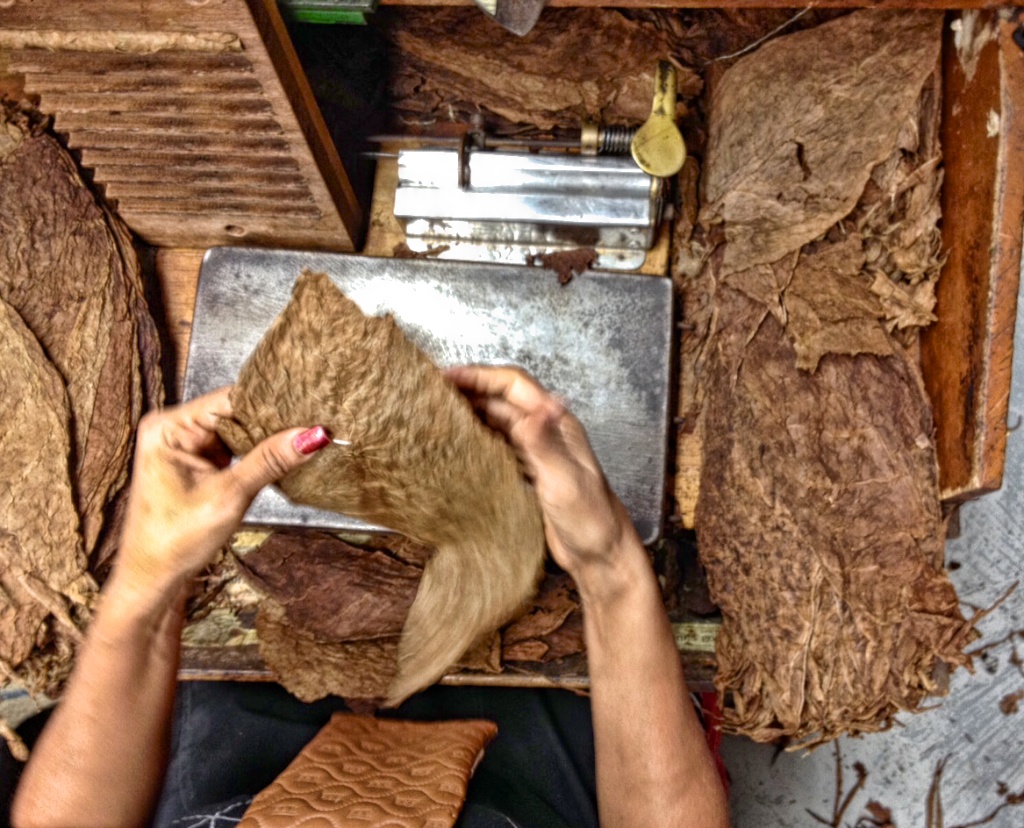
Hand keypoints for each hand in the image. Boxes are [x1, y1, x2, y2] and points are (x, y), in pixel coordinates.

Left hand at [114, 387, 328, 604]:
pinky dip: (258, 453)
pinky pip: (236, 447)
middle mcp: (175, 429)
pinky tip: (283, 455)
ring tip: (305, 438)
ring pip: (239, 430)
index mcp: (168, 426)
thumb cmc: (173, 540)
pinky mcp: (199, 462)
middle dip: (272, 421)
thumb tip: (312, 434)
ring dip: (267, 438)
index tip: (308, 405)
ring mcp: (187, 446)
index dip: (270, 402)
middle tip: (315, 422)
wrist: (153, 579)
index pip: (230, 398)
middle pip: (236, 411)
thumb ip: (270, 460)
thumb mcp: (228, 496)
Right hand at [447, 366, 640, 592]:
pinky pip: (498, 446)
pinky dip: (476, 439)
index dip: (480, 376)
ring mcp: (536, 451)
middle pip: (501, 399)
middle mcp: (545, 430)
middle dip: (468, 391)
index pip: (513, 384)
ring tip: (437, 415)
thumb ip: (545, 445)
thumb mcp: (565, 481)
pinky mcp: (528, 472)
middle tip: (432, 394)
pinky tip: (458, 446)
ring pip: (497, 421)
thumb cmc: (591, 519)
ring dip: (469, 414)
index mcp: (557, 422)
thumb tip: (536, 408)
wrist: (601, 555)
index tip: (447, 376)